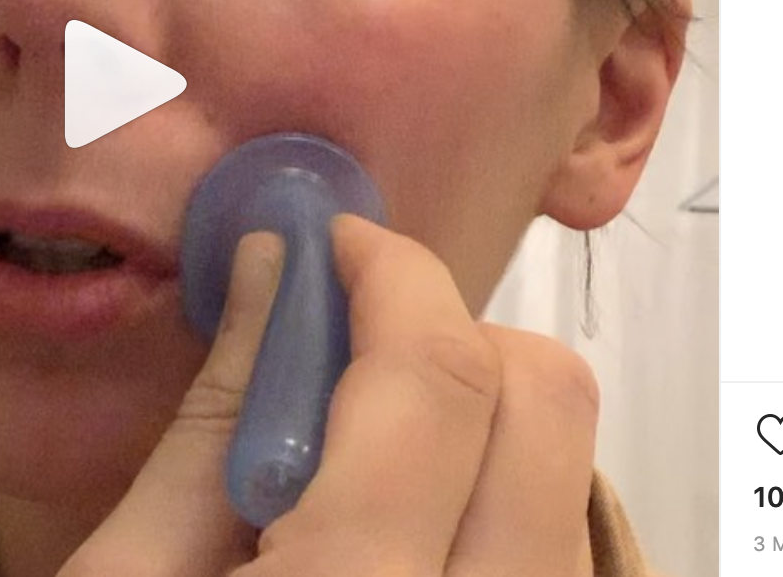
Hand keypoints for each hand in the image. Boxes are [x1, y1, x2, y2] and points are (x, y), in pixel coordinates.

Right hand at [59, 216, 598, 576]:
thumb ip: (212, 426)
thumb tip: (279, 265)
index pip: (439, 371)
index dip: (389, 271)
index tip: (332, 245)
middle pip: (545, 401)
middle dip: (448, 334)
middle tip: (343, 354)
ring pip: (571, 467)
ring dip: (478, 418)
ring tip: (357, 461)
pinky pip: (559, 538)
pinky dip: (496, 492)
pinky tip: (403, 527)